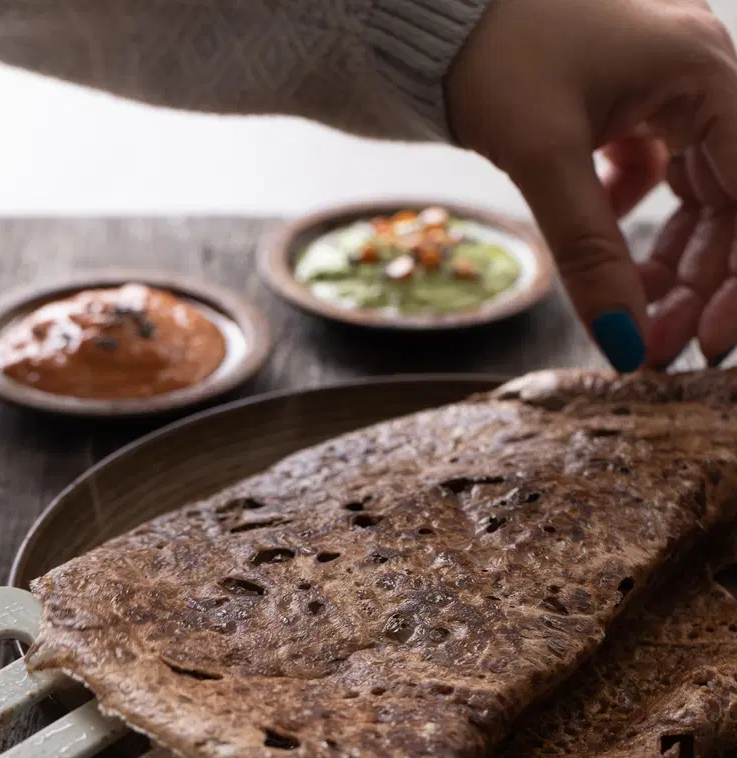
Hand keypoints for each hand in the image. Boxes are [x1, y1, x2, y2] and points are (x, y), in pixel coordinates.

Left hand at [446, 0, 736, 369]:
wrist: (426, 4)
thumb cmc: (490, 46)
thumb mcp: (544, 158)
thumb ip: (590, 254)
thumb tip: (625, 344)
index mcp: (703, 72)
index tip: (709, 339)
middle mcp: (697, 74)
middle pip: (730, 202)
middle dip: (697, 282)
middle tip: (655, 348)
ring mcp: (663, 85)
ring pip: (693, 194)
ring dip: (665, 261)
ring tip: (628, 316)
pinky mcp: (626, 99)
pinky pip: (655, 172)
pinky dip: (629, 218)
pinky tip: (599, 235)